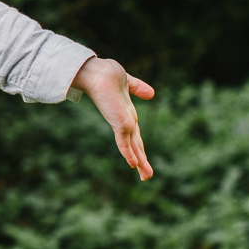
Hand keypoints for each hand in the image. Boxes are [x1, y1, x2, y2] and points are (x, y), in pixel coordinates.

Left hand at [72, 56, 155, 179]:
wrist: (96, 71)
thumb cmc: (106, 73)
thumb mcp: (127, 82)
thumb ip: (138, 88)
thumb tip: (152, 94)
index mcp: (126, 113)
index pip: (134, 135)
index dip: (139, 147)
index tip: (141, 160)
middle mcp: (124, 121)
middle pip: (135, 145)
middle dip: (141, 160)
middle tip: (145, 177)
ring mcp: (121, 123)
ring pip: (132, 148)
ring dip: (141, 163)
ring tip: (145, 177)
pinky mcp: (118, 124)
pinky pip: (125, 143)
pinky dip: (130, 154)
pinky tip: (134, 165)